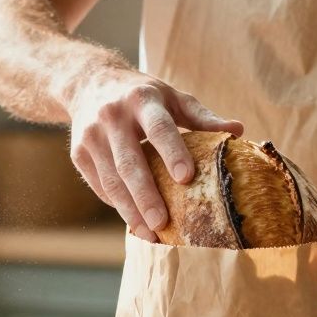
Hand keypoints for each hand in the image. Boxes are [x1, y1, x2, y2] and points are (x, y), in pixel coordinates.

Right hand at [67, 70, 241, 239]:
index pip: (158, 128)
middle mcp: (112, 116)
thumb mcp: (172, 97)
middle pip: (130, 162)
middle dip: (146, 196)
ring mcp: (91, 136)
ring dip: (130, 211)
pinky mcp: (78, 154)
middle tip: (163, 222)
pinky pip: (101, 186)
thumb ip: (202, 118)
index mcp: (141, 99)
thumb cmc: (142, 95)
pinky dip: (118, 206)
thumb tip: (238, 131)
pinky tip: (136, 223)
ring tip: (150, 233)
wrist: (88, 83)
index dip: (172, 152)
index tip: (186, 178)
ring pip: (112, 181)